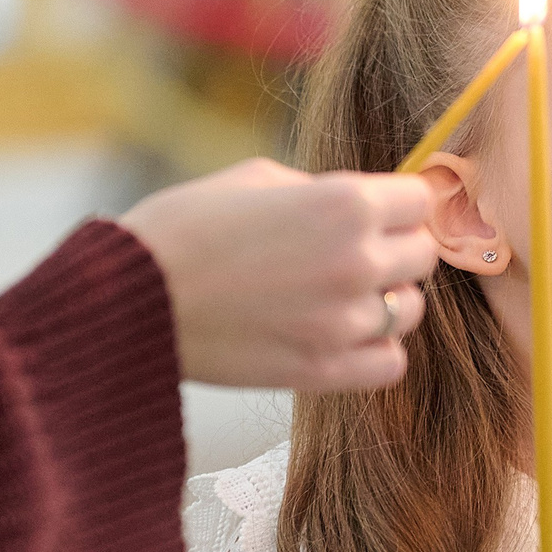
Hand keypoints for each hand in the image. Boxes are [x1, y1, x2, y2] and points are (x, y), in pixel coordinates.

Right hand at [119, 158, 439, 390]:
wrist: (129, 299)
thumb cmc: (185, 227)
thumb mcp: (260, 179)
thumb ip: (324, 191)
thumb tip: (364, 206)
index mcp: (346, 204)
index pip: (421, 200)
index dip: (399, 202)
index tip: (382, 209)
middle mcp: (358, 262)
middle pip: (422, 255)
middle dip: (394, 248)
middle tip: (353, 250)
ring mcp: (345, 322)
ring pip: (410, 310)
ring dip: (383, 300)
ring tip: (337, 294)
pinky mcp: (324, 371)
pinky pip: (392, 363)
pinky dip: (375, 350)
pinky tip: (340, 334)